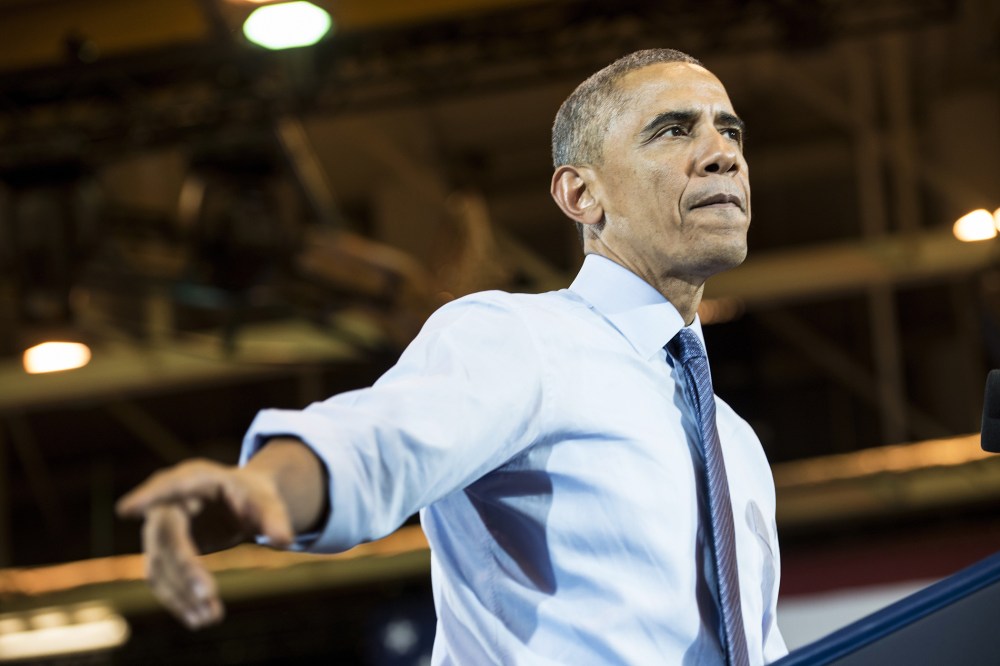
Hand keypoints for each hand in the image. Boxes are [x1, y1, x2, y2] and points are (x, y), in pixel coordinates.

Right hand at [116, 459, 294, 628]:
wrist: (239, 503)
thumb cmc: (251, 495)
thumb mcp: (265, 500)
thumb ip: (274, 518)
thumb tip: (285, 541)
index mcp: (193, 479)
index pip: (168, 486)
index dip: (149, 496)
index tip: (127, 509)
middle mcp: (168, 503)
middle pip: (167, 537)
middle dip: (185, 568)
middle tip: (209, 595)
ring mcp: (159, 530)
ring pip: (160, 565)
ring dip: (180, 593)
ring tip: (209, 618)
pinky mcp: (161, 553)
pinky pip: (162, 579)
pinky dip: (178, 599)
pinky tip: (198, 618)